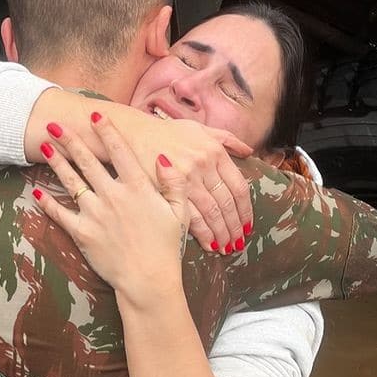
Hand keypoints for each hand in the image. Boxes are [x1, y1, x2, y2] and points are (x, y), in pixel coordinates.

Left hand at [33, 117, 188, 307]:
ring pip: (71, 181)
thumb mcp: (179, 212)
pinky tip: (36, 190)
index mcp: (138, 188)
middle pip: (87, 161)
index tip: (95, 115)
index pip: (119, 151)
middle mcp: (113, 195)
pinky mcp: (82, 233)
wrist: (148, 280)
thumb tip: (162, 158)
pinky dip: (46, 202)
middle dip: (70, 139)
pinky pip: (60, 213)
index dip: (106, 131)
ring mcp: (95, 213)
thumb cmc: (166, 247)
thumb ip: (173, 183)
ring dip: (56, 162)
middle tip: (55, 124)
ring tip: (44, 146)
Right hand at [92, 110, 253, 253]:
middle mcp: (203, 164)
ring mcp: (186, 178)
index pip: (238, 187)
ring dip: (221, 233)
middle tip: (239, 243)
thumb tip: (248, 151)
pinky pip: (191, 217)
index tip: (247, 225)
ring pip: (211, 212)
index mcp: (214, 151)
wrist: (129, 134)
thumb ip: (226, 139)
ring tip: (226, 247)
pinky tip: (209, 244)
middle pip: (226, 203)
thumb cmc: (164, 134)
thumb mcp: (198, 129)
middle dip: (235, 227)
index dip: (245, 210)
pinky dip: (203, 233)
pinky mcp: (167, 190)